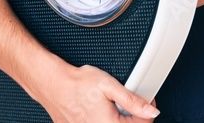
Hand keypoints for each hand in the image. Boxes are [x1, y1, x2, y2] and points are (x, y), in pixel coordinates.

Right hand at [35, 63, 160, 121]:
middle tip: (125, 101)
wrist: (53, 83)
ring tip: (110, 105)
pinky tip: (98, 109)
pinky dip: (103, 119)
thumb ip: (132, 100)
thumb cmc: (76, 83)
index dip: (147, 110)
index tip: (146, 100)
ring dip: (117, 118)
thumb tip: (151, 111)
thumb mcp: (109, 86)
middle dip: (131, 116)